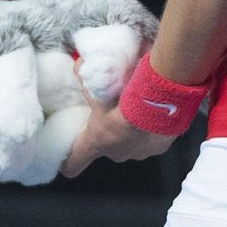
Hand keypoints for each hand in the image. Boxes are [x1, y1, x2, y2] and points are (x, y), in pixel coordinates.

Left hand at [59, 68, 175, 178]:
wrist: (162, 104)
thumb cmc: (124, 97)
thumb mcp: (99, 83)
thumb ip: (86, 75)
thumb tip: (80, 64)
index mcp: (96, 141)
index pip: (74, 162)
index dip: (68, 161)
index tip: (63, 161)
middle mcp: (117, 153)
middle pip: (105, 148)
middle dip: (107, 132)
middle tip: (109, 113)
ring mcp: (140, 152)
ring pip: (130, 143)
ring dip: (130, 129)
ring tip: (133, 110)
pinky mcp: (160, 147)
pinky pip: (151, 138)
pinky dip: (150, 127)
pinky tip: (152, 111)